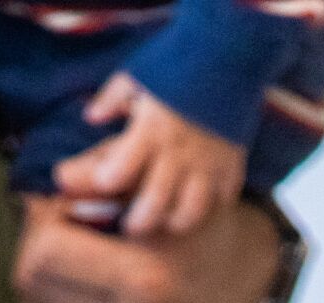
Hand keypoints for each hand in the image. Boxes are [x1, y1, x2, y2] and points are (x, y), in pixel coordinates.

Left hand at [12, 193, 283, 302]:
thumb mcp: (152, 192)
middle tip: (60, 252)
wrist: (230, 290)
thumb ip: (100, 178)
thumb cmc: (178, 231)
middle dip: (34, 261)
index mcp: (148, 280)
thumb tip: (48, 188)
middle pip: (30, 289)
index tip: (58, 220)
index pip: (42, 253)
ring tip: (71, 289)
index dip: (40, 226)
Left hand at [54, 73, 247, 237]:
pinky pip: (224, 197)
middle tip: (131, 227)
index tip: (104, 184)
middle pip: (154, 202)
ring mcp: (207, 163)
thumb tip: (91, 118)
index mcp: (150, 129)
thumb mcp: (139, 74)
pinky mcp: (232, 164)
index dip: (107, 182)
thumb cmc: (178, 63)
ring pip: (191, 211)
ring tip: (167, 222)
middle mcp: (177, 152)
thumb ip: (112, 98)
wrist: (230, 54)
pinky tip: (203, 203)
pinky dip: (214, 205)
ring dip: (177, 222)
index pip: (121, 170)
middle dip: (139, 222)